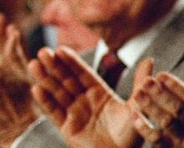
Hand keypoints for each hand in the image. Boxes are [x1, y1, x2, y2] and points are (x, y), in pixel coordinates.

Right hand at [28, 46, 150, 147]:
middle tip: (43, 51)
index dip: (72, 62)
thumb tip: (149, 60)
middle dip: (54, 66)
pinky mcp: (66, 127)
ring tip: (34, 64)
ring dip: (45, 78)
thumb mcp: (137, 106)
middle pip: (66, 80)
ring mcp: (74, 113)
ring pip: (57, 92)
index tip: (61, 49)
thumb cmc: (131, 135)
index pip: (83, 74)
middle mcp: (84, 101)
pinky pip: (54, 112)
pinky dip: (45, 101)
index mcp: (99, 93)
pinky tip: (37, 89)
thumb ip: (139, 84)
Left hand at [132, 69, 183, 147]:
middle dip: (161, 94)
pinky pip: (157, 139)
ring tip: (137, 93)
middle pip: (179, 109)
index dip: (176, 86)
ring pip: (167, 122)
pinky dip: (144, 126)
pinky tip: (133, 114)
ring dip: (151, 106)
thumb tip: (147, 60)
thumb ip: (171, 88)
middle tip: (146, 81)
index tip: (160, 75)